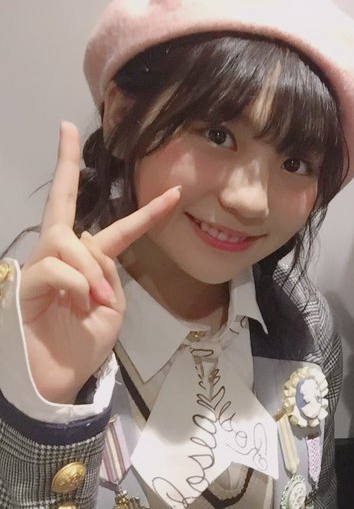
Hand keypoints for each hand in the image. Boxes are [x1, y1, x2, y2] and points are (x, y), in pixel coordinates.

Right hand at [19, 122, 180, 403]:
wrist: (55, 380)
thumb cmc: (82, 344)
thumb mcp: (111, 309)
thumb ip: (108, 273)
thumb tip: (92, 247)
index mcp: (90, 263)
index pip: (117, 229)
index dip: (146, 211)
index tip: (172, 191)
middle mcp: (62, 257)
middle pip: (63, 205)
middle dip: (65, 165)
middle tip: (66, 129)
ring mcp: (40, 268)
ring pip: (67, 242)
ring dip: (89, 270)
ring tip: (94, 300)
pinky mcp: (24, 285)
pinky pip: (54, 269)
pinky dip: (75, 284)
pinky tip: (79, 303)